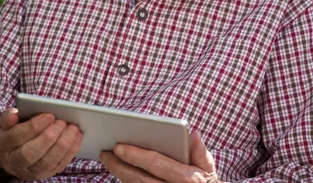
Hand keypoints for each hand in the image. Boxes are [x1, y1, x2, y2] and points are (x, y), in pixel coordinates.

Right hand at [0, 107, 82, 179]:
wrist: (9, 153)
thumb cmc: (11, 131)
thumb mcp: (5, 122)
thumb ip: (8, 116)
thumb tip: (14, 113)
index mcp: (2, 145)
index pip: (17, 137)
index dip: (34, 126)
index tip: (49, 115)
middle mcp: (13, 162)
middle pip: (31, 153)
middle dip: (49, 137)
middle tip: (62, 121)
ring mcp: (29, 171)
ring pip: (46, 162)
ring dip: (63, 145)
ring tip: (73, 128)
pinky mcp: (43, 174)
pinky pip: (58, 166)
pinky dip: (70, 152)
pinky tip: (77, 137)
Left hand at [100, 130, 222, 181]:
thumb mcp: (208, 168)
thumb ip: (200, 152)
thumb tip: (193, 134)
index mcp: (186, 179)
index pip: (156, 164)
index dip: (136, 155)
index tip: (119, 146)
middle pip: (140, 180)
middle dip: (119, 166)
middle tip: (105, 153)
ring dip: (120, 175)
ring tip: (108, 160)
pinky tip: (120, 173)